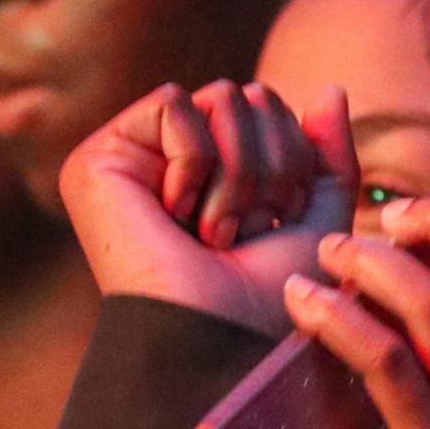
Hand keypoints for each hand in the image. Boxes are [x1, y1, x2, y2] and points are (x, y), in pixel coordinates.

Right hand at [59, 80, 356, 337]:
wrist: (226, 340)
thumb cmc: (275, 300)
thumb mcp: (320, 222)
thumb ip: (328, 157)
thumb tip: (331, 88)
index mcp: (217, 172)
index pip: (272, 106)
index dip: (294, 158)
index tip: (274, 223)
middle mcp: (172, 160)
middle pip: (251, 95)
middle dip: (270, 166)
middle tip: (245, 232)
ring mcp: (133, 159)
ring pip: (221, 96)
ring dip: (239, 174)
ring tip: (216, 232)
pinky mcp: (98, 160)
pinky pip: (174, 105)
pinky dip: (195, 163)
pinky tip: (176, 216)